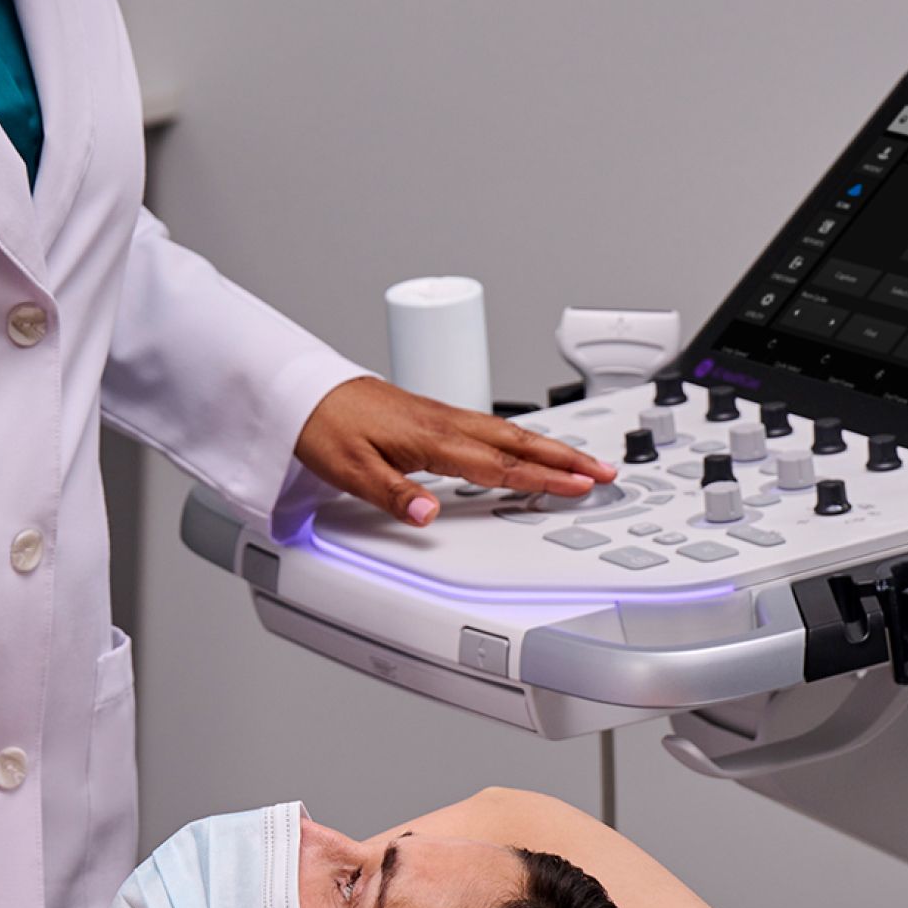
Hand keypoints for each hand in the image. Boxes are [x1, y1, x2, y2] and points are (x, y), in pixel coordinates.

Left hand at [295, 376, 612, 526]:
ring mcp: (440, 416)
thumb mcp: (350, 470)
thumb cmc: (324, 426)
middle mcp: (443, 423)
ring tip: (579, 460)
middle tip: (605, 470)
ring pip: (507, 432)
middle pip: (518, 441)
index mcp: (432, 438)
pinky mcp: (431, 415)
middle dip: (565, 457)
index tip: (581, 485)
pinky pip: (489, 428)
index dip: (544, 477)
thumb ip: (393, 495)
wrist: (302, 391)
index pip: (500, 464)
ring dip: (547, 446)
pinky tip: (523, 446)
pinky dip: (518, 439)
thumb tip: (428, 516)